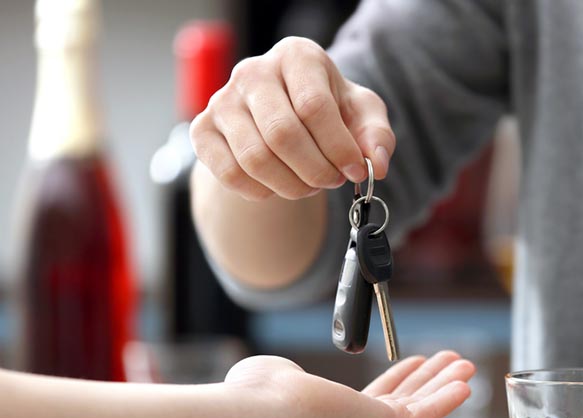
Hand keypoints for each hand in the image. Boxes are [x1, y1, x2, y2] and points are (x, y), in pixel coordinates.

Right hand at [189, 37, 394, 200]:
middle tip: (332, 180)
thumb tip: (376, 164)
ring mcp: (222, 100)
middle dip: (316, 170)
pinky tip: (280, 185)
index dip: (338, 147)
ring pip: (255, 159)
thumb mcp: (361, 115)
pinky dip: (261, 191)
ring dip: (292, 185)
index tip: (355, 171)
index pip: (313, 106)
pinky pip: (230, 174)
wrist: (283, 117)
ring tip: (311, 184)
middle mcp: (253, 72)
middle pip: (282, 135)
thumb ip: (377, 136)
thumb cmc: (329, 111)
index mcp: (297, 57)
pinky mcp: (203, 130)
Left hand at [224, 351, 473, 417]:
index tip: (415, 363)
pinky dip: (446, 399)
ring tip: (463, 366)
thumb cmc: (261, 398)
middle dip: (428, 383)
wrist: (267, 411)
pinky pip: (425, 415)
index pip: (374, 402)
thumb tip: (280, 372)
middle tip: (448, 363)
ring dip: (443, 386)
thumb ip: (287, 376)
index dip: (400, 381)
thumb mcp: (276, 377)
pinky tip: (463, 383)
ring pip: (417, 409)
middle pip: (402, 406)